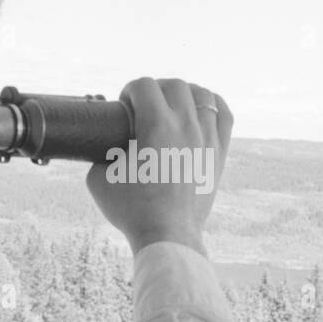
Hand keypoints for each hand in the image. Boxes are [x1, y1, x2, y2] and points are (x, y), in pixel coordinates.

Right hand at [85, 77, 231, 256]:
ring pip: (202, 94)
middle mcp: (186, 126)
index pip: (144, 85)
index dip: (128, 91)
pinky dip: (212, 104)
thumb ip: (99, 154)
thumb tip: (104, 144)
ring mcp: (207, 138)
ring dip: (183, 94)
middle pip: (174, 85)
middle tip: (143, 107)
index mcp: (157, 126)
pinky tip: (200, 110)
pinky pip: (224, 114)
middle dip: (154, 89)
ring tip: (170, 106)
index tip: (123, 107)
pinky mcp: (219, 153)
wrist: (167, 236)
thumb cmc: (132, 210)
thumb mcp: (98, 179)